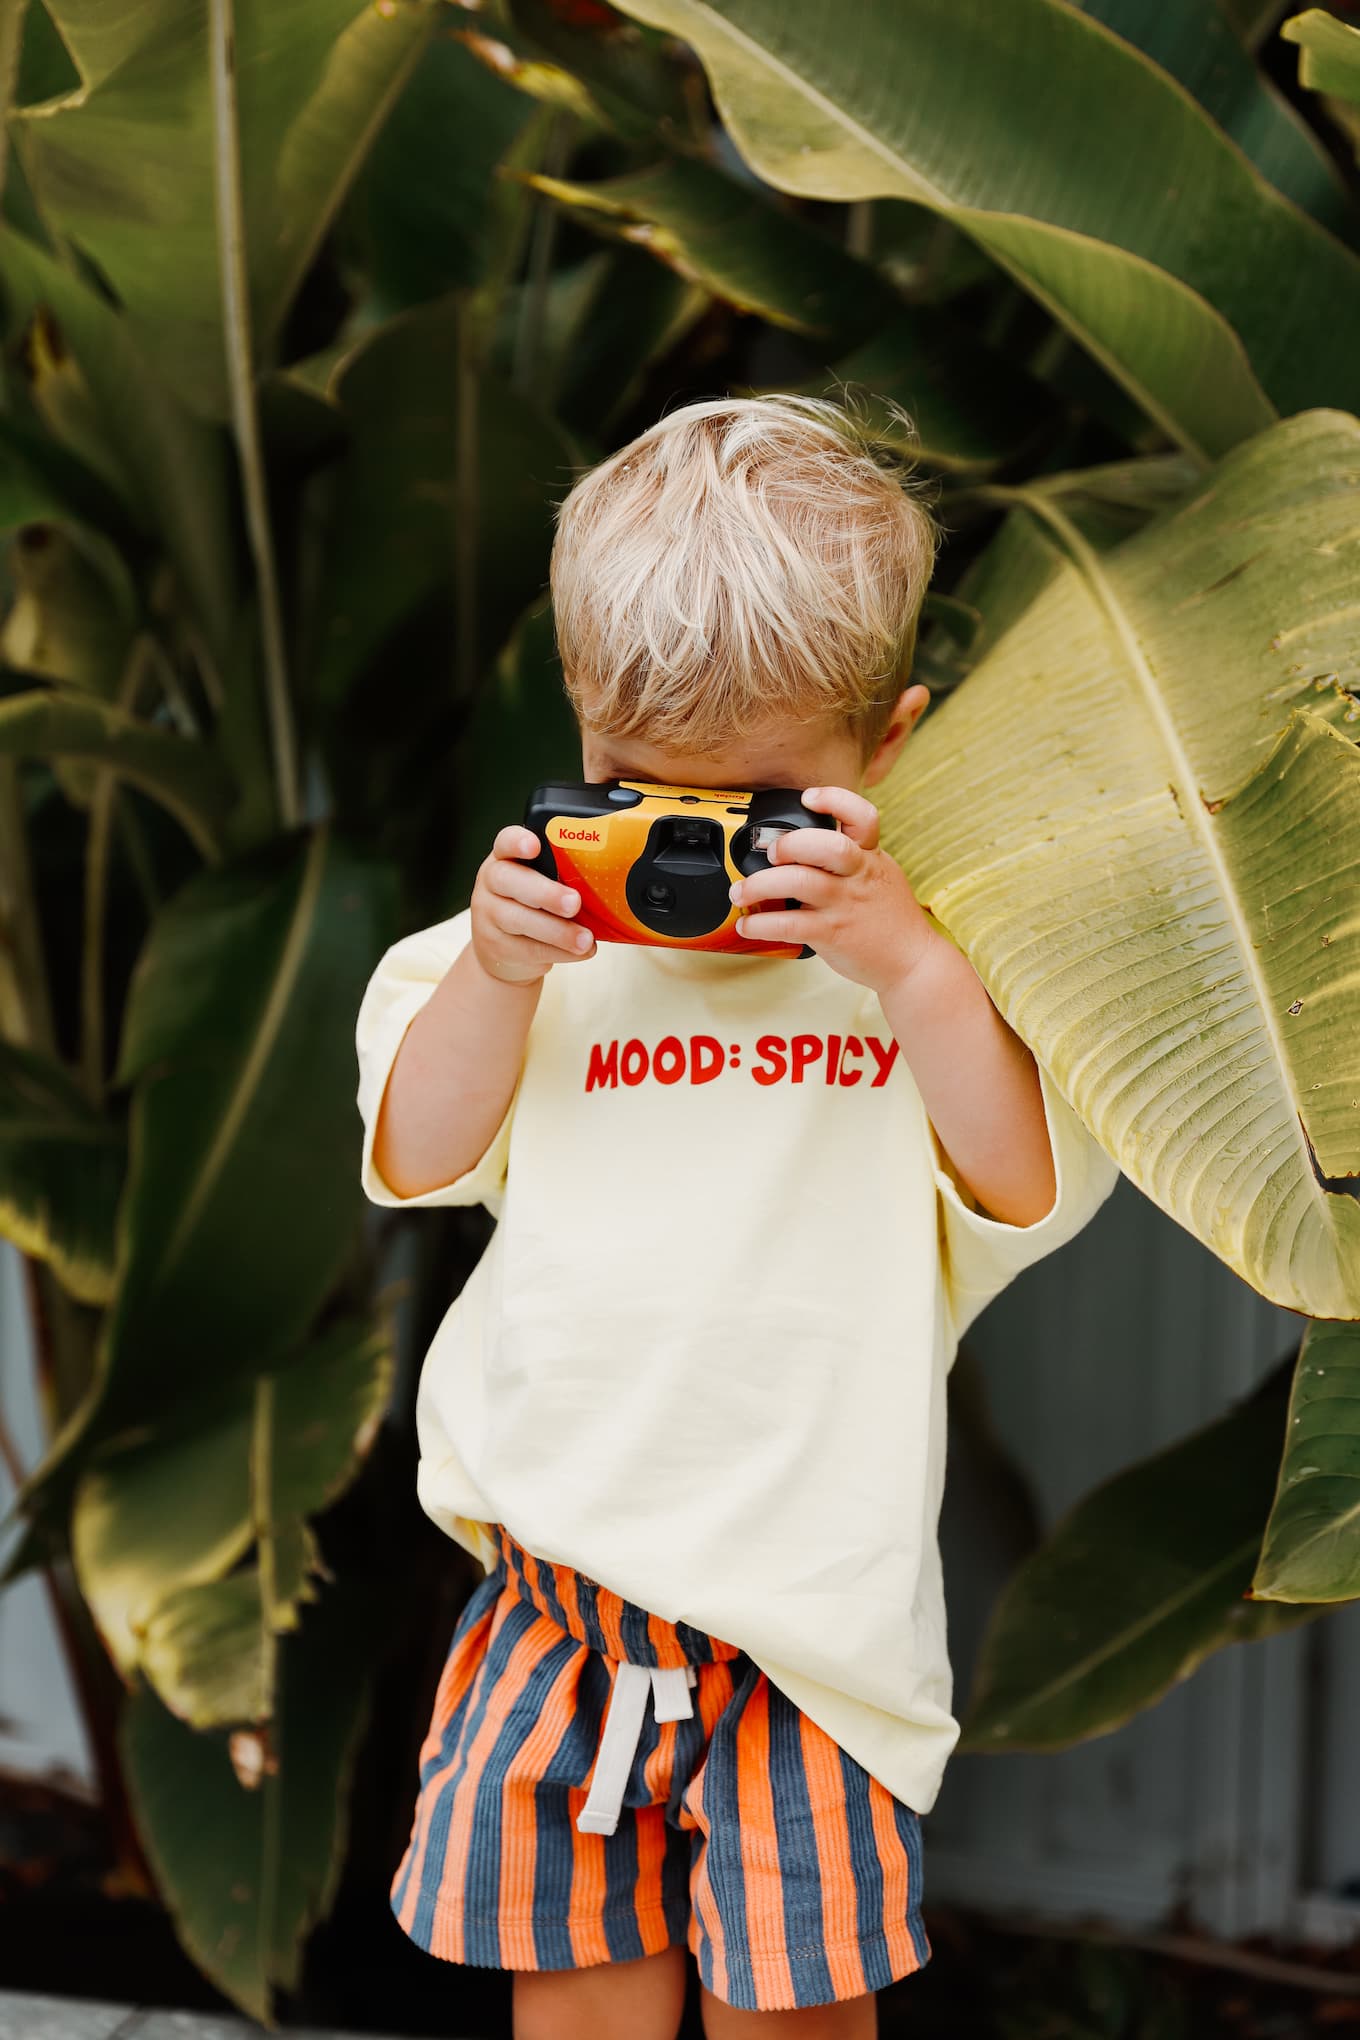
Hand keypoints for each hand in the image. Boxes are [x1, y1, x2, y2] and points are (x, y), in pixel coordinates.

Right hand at [471, 826, 596, 984]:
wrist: (506, 950)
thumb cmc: (534, 906)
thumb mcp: (544, 883)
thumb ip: (563, 877)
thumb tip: (605, 882)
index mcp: (506, 858)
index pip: (505, 842)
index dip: (517, 842)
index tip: (535, 846)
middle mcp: (491, 883)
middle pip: (508, 881)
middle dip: (545, 893)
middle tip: (574, 903)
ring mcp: (487, 916)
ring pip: (517, 920)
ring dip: (557, 930)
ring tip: (585, 939)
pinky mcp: (496, 947)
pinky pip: (527, 949)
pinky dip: (559, 952)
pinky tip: (580, 951)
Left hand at [729, 785, 939, 995]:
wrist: (912, 961)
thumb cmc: (891, 919)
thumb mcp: (880, 874)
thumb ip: (851, 857)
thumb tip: (807, 844)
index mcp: (870, 857)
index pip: (862, 817)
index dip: (834, 800)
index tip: (808, 798)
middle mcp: (858, 876)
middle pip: (827, 845)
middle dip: (791, 843)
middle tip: (770, 852)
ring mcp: (845, 905)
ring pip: (800, 882)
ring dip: (760, 885)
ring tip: (741, 892)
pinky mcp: (832, 934)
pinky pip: (790, 925)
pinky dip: (761, 924)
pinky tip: (748, 925)